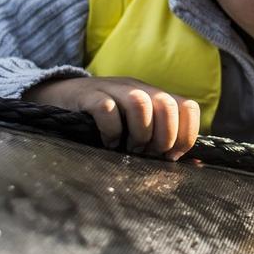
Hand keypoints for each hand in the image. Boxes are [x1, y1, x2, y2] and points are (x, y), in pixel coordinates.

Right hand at [25, 76, 199, 159]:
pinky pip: (107, 110)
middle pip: (167, 105)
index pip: (188, 108)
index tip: (170, 155)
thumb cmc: (107, 119)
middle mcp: (139, 89)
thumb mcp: (137, 125)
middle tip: (147, 153)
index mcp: (155, 96)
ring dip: (139, 133)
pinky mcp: (90, 96)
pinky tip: (107, 143)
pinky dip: (111, 131)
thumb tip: (191, 163)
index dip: (185, 135)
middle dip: (162, 137)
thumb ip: (161, 138)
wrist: (63, 96)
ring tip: (128, 148)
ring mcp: (114, 89)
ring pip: (140, 103)